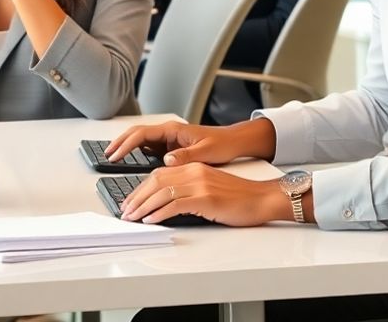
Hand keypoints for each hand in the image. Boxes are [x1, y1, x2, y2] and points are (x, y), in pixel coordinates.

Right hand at [105, 118, 276, 166]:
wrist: (232, 142)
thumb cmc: (221, 144)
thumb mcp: (205, 152)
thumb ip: (185, 156)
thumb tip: (167, 160)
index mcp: (173, 130)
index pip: (142, 133)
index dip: (126, 145)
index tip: (115, 155)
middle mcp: (168, 132)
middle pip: (137, 134)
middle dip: (120, 143)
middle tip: (107, 155)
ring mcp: (168, 140)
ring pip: (141, 141)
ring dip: (126, 148)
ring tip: (112, 159)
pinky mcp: (170, 148)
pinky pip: (148, 149)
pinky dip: (137, 154)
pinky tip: (130, 163)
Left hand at [119, 163, 291, 226]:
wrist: (262, 199)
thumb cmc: (239, 197)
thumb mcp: (210, 187)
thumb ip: (189, 189)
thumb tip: (166, 203)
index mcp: (194, 167)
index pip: (159, 174)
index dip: (141, 188)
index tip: (131, 200)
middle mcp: (195, 172)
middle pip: (156, 181)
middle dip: (137, 197)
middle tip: (125, 210)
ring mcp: (200, 185)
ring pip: (162, 192)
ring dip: (143, 206)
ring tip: (132, 217)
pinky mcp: (206, 199)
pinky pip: (175, 204)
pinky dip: (159, 213)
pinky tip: (151, 220)